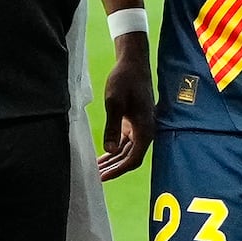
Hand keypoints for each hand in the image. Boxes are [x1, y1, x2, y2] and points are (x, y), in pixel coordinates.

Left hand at [95, 35, 155, 178]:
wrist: (133, 63)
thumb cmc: (124, 80)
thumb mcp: (114, 102)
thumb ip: (112, 127)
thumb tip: (110, 150)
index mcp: (144, 129)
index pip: (134, 159)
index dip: (119, 170)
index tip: (103, 177)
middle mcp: (145, 131)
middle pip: (131, 158)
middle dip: (114, 169)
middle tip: (95, 178)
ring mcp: (140, 127)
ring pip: (127, 151)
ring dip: (113, 161)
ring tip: (97, 170)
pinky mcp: (134, 123)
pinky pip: (125, 143)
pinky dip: (114, 150)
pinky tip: (103, 156)